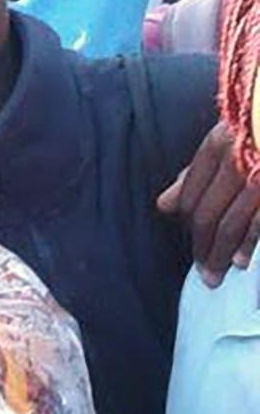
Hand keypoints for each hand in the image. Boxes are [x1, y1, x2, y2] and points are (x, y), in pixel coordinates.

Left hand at [158, 122, 259, 282]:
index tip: (191, 240)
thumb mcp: (229, 138)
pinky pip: (256, 224)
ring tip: (215, 276)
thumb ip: (197, 171)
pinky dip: (247, 245)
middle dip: (201, 248)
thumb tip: (163, 205)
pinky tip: (241, 262)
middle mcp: (236, 161)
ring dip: (220, 255)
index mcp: (219, 144)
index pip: (190, 195)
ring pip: (230, 225)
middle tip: (202, 273)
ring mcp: (259, 178)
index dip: (186, 223)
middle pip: (206, 215)